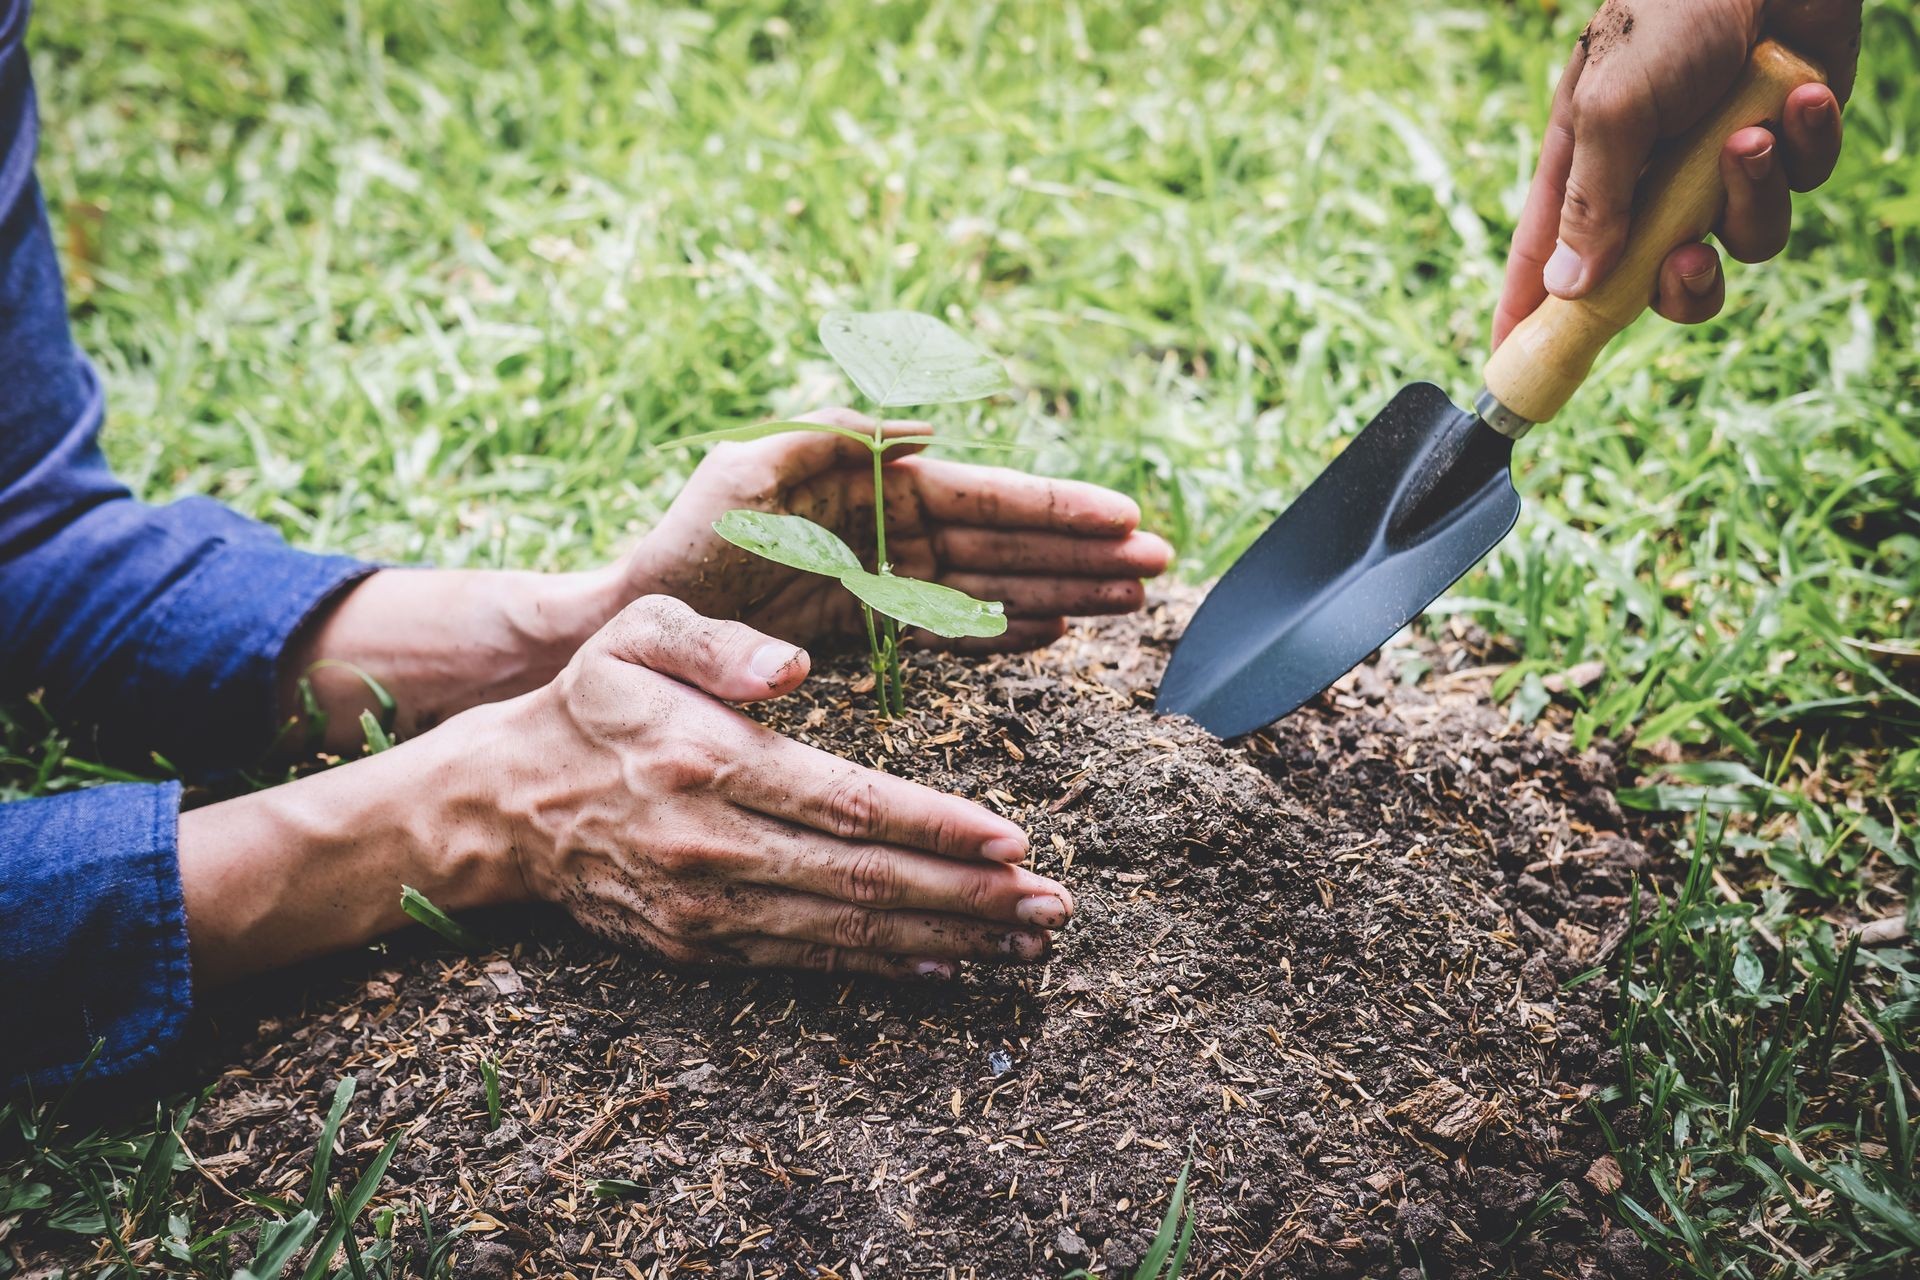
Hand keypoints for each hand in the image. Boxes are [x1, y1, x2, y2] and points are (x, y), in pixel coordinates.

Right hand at [500, 595, 1074, 976]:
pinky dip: (884, 967)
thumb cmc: (590, 706)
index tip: (1013, 841)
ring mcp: (707, 909)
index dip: (936, 827)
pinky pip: (808, 964)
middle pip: (865, 882)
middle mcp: (714, 846)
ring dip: (946, 942)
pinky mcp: (701, 946)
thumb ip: (717, 643)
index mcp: (709, 763)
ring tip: (1026, 945)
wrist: (501, 809)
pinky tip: (948, 965)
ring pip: (847, 934)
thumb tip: (792, 668)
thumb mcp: (636, 636)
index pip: (847, 803)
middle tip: (1054, 909)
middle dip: (970, 899)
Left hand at [622, 409, 1173, 652]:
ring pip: (994, 587)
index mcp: (874, 483)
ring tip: (1130, 603)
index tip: (1125, 519)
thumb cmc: (689, 541)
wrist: (644, 623)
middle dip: (1083, 554)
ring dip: (1063, 593)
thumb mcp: (748, 472)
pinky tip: (1056, 635)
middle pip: (1007, 544)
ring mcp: (886, 583)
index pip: (984, 498)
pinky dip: (1003, 633)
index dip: (1057, 511)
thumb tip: (932, 430)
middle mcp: (891, 531)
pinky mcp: (870, 631)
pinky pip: (953, 631)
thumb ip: (832, 440)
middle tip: (1158, 568)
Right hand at [1493, 0, 1859, 346]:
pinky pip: (1800, 184)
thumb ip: (1592, 203)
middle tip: (1687, 258)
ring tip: (1750, 139)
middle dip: (1677, 283)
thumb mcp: (1610, 107)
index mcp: (1590, 162)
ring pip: (1740, 242)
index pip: (1547, 257)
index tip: (1511, 364)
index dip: (1529, 313)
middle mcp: (1653, 174)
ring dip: (1749, 200)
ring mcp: (1722, 161)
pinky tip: (1795, 98)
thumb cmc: (1673, 10)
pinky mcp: (1789, 139)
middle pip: (1653, 278)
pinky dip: (1803, 147)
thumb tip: (1568, 288)